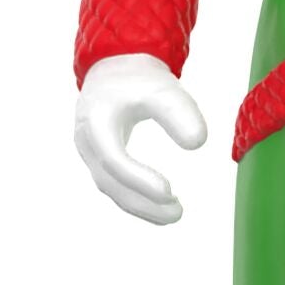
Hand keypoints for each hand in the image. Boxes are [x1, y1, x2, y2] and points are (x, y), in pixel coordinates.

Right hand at [73, 53, 207, 224]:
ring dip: (140, 206)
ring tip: (174, 214)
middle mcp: (86, 140)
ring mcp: (89, 152)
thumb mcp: (163, 88)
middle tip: (178, 213)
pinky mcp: (98, 159)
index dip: (139, 179)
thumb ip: (180, 113)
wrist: (114, 70)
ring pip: (111, 189)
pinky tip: (160, 208)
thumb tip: (197, 144)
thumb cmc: (139, 79)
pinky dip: (135, 199)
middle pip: (110, 182)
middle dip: (142, 202)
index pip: (114, 159)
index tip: (169, 191)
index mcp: (96, 120)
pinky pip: (114, 186)